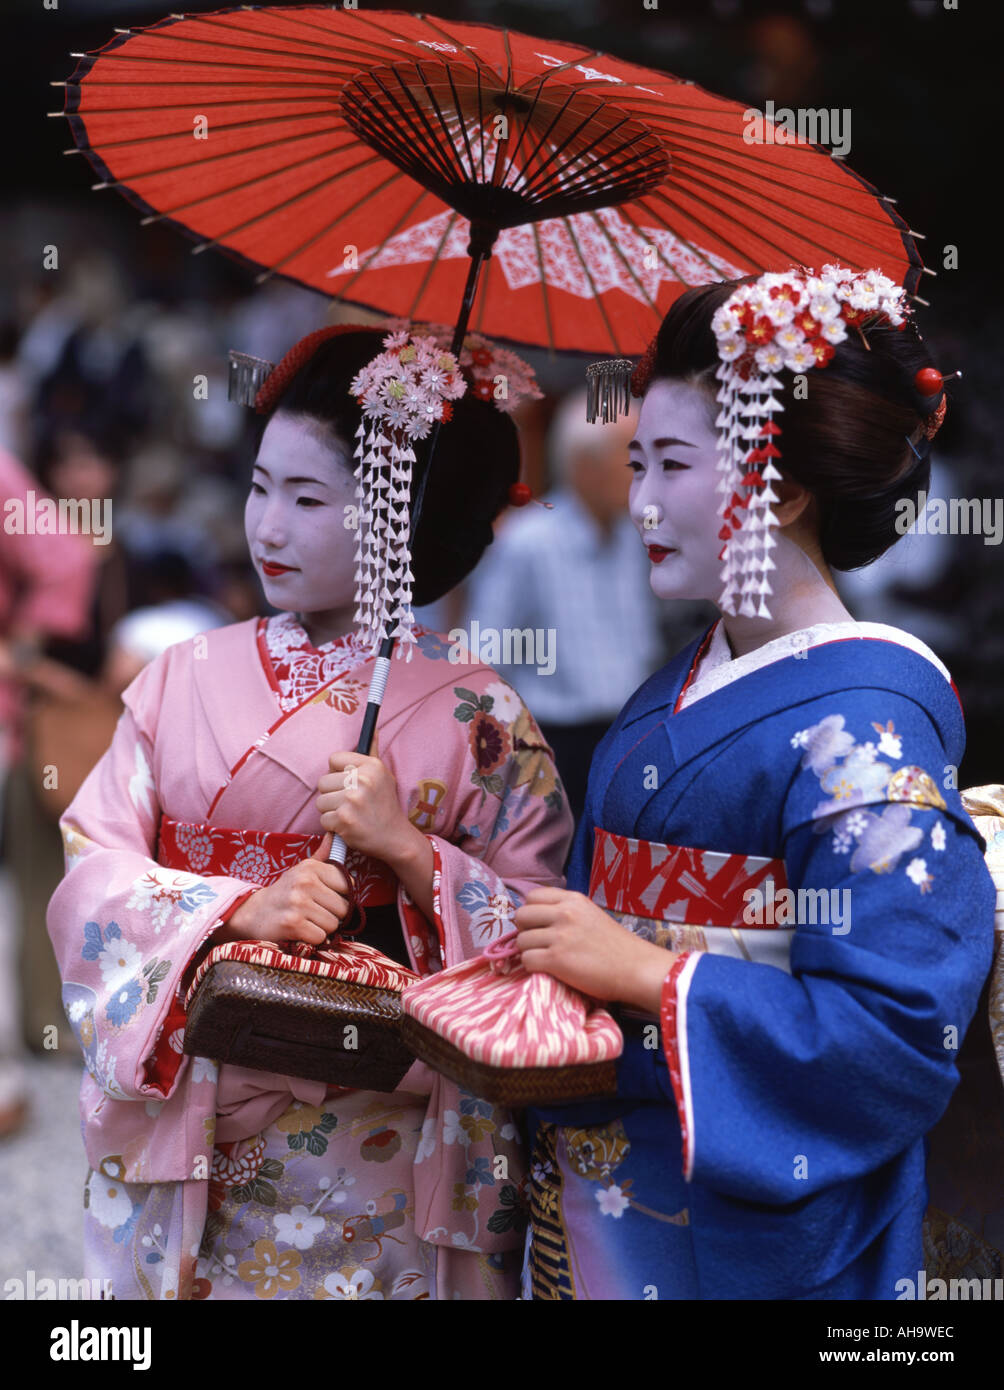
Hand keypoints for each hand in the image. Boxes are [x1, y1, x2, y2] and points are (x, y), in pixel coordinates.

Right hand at [222, 832, 350, 945]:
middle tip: (314, 912)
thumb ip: (322, 855)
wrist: (252, 912)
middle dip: (332, 915)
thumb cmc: (284, 892)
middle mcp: (305, 882)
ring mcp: (298, 903)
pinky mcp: (292, 924)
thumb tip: (334, 835)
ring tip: (306, 920)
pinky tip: (300, 931)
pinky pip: (320, 937)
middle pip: (343, 908)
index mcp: (311, 867)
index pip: (349, 886)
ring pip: (333, 924)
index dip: (340, 896)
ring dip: (322, 928)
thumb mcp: (301, 870)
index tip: (324, 898)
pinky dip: (312, 939)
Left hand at [315, 729, 415, 867]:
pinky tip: (348, 826)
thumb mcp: (383, 775)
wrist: (394, 837)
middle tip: (349, 802)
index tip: (347, 782)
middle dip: (332, 794)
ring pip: (320, 801)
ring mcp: (352, 800)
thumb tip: (373, 727)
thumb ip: (373, 752)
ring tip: (349, 814)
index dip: (337, 772)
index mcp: (371, 766)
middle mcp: (363, 780)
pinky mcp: (344, 820)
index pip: (333, 759)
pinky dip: (333, 826)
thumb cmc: (385, 804)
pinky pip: (323, 819)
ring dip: (331, 810)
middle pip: (322, 781)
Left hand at [514, 888, 676, 1012]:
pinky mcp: (557, 959)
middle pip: (521, 916)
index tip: (538, 926)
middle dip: (524, 931)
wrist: (636, 969)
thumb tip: (538, 918)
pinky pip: (527, 960)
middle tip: (537, 943)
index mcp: (573, 900)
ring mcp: (560, 936)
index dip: (531, 912)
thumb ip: (567, 911)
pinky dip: (532, 967)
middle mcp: (565, 914)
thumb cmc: (617, 946)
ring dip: (528, 952)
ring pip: (521, 940)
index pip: (532, 896)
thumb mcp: (591, 915)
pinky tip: (547, 970)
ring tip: (544, 959)